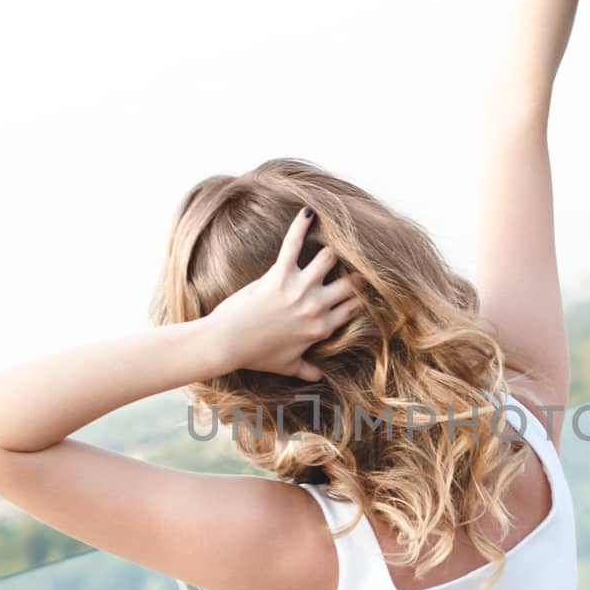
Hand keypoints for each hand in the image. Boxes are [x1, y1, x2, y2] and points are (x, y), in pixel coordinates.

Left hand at [205, 207, 363, 380]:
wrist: (226, 343)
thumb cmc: (256, 355)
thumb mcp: (286, 365)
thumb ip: (307, 370)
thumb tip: (319, 378)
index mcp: (320, 329)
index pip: (353, 309)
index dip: (359, 298)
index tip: (362, 288)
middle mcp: (316, 307)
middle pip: (350, 283)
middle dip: (355, 273)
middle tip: (355, 261)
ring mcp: (299, 289)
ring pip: (329, 259)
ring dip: (329, 250)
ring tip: (331, 240)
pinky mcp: (279, 274)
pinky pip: (293, 244)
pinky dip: (300, 225)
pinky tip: (307, 211)